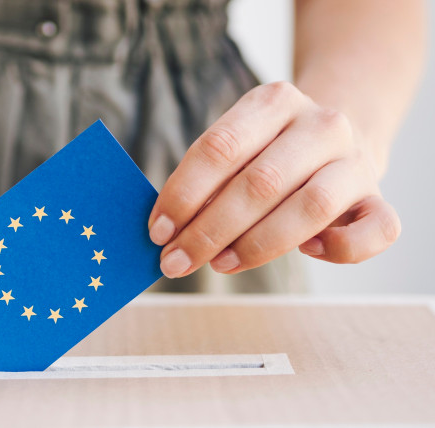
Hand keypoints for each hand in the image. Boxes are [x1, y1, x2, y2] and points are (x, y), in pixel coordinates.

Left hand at [148, 82, 400, 277]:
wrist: (342, 135)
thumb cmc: (271, 151)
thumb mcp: (240, 145)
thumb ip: (210, 178)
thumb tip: (168, 229)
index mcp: (274, 100)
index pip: (220, 147)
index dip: (184, 194)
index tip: (158, 231)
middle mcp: (321, 123)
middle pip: (259, 183)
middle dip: (208, 231)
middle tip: (176, 261)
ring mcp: (356, 160)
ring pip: (310, 208)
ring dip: (256, 246)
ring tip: (219, 264)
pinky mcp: (378, 197)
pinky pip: (375, 231)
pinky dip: (338, 249)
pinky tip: (306, 251)